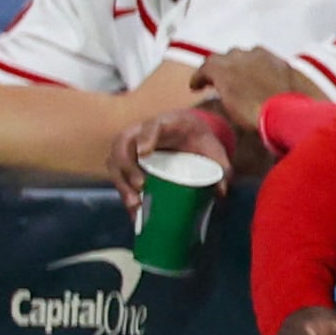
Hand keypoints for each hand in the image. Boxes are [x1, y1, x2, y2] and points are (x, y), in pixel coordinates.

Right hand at [105, 101, 234, 204]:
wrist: (190, 134)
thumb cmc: (199, 139)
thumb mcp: (213, 149)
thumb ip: (220, 166)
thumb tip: (221, 190)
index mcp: (166, 123)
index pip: (153, 125)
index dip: (146, 137)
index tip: (144, 152)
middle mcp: (142, 131)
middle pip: (123, 143)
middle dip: (128, 165)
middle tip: (141, 186)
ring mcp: (131, 146)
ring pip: (114, 160)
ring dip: (121, 182)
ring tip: (134, 204)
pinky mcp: (127, 161)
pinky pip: (117, 174)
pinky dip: (123, 192)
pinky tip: (132, 211)